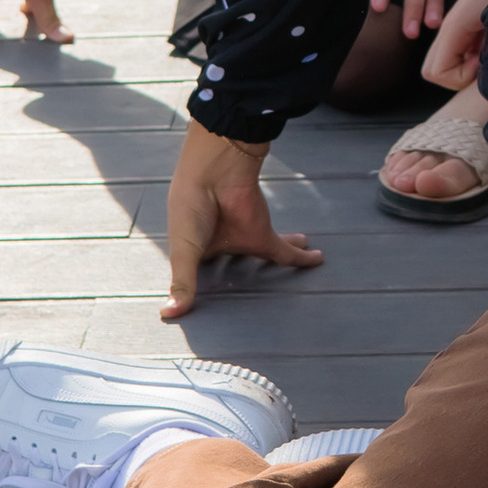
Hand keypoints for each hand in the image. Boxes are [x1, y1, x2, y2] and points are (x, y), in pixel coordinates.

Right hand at [162, 125, 322, 316]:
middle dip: (243, 280)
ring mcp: (245, 240)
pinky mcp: (264, 235)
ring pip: (263, 262)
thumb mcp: (184, 250)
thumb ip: (182, 283)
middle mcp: (223, 246)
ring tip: (289, 278)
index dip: (205, 289)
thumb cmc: (190, 209)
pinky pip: (287, 254)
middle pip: (236, 270)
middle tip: (254, 301)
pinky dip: (303, 258)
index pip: (202, 276)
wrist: (213, 173)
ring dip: (275, 266)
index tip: (210, 311)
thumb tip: (169, 315)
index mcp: (197, 251)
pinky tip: (317, 260)